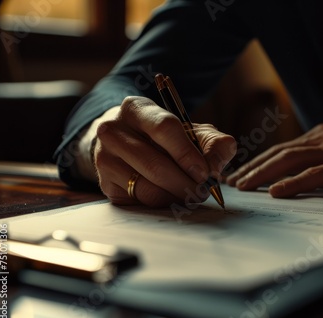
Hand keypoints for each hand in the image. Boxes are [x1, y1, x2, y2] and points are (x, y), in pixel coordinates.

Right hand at [94, 96, 235, 206]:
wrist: (125, 143)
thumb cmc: (164, 137)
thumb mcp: (190, 131)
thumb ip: (213, 142)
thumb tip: (218, 164)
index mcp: (136, 108)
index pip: (164, 128)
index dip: (188, 153)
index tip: (206, 173)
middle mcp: (113, 130)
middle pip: (155, 164)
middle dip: (186, 183)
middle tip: (204, 192)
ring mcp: (104, 158)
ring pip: (147, 187)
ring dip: (177, 196)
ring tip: (192, 195)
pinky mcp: (105, 183)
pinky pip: (140, 201)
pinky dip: (163, 203)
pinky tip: (173, 196)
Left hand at [226, 123, 322, 196]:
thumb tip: (303, 176)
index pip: (283, 149)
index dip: (259, 161)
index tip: (242, 174)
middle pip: (279, 153)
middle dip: (253, 168)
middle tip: (233, 183)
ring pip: (290, 160)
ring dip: (264, 174)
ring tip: (245, 187)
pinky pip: (316, 175)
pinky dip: (294, 183)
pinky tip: (276, 192)